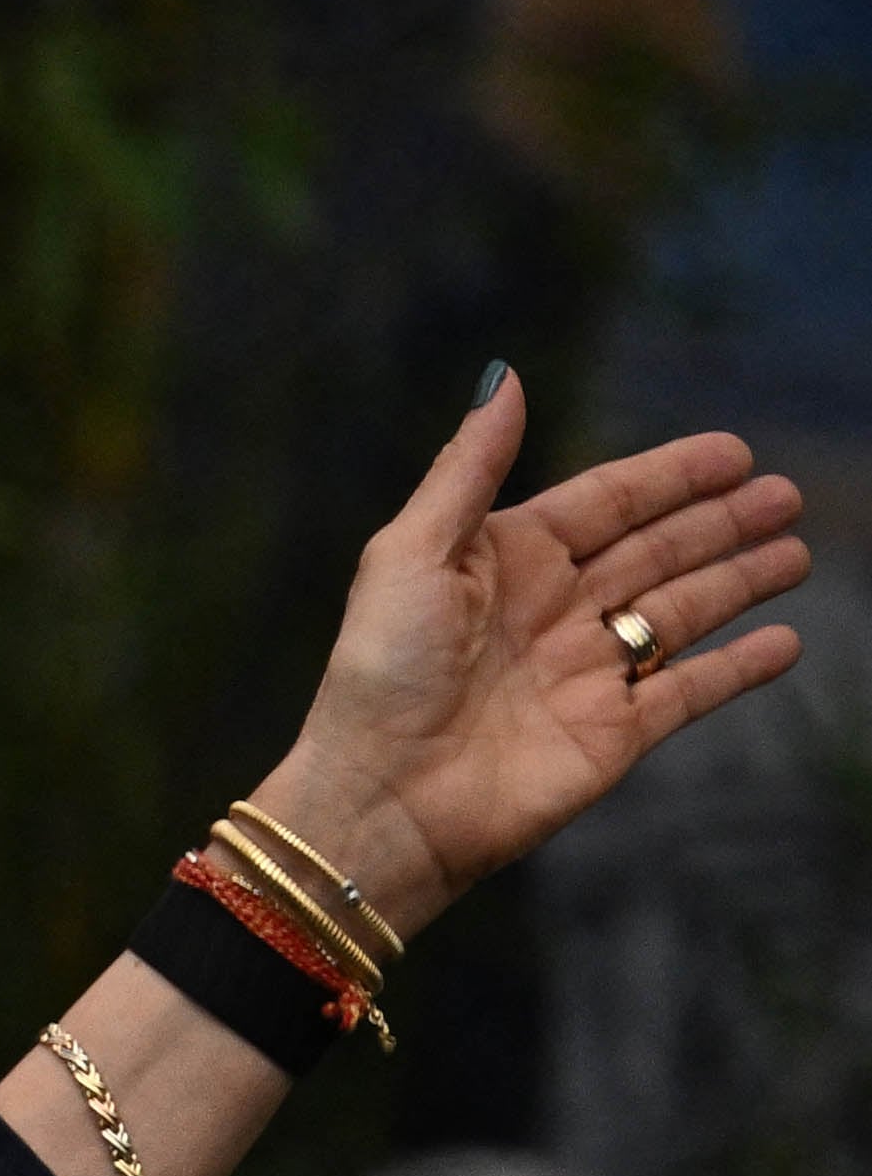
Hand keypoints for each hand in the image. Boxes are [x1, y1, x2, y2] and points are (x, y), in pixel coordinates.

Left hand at [255, 372, 808, 938]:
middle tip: (786, 494)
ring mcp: (586, 675)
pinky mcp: (611, 737)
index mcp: (508, 564)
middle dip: (721, 522)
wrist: (380, 799)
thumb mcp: (409, 554)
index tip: (734, 451)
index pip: (608, 504)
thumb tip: (506, 376)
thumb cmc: (379, 675)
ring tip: (795, 551)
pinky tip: (783, 641)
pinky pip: (690, 692)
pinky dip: (738, 668)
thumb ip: (466, 466)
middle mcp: (553, 614)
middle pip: (656, 552)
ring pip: (681, 613)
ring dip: (739, 580)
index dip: (671, 477)